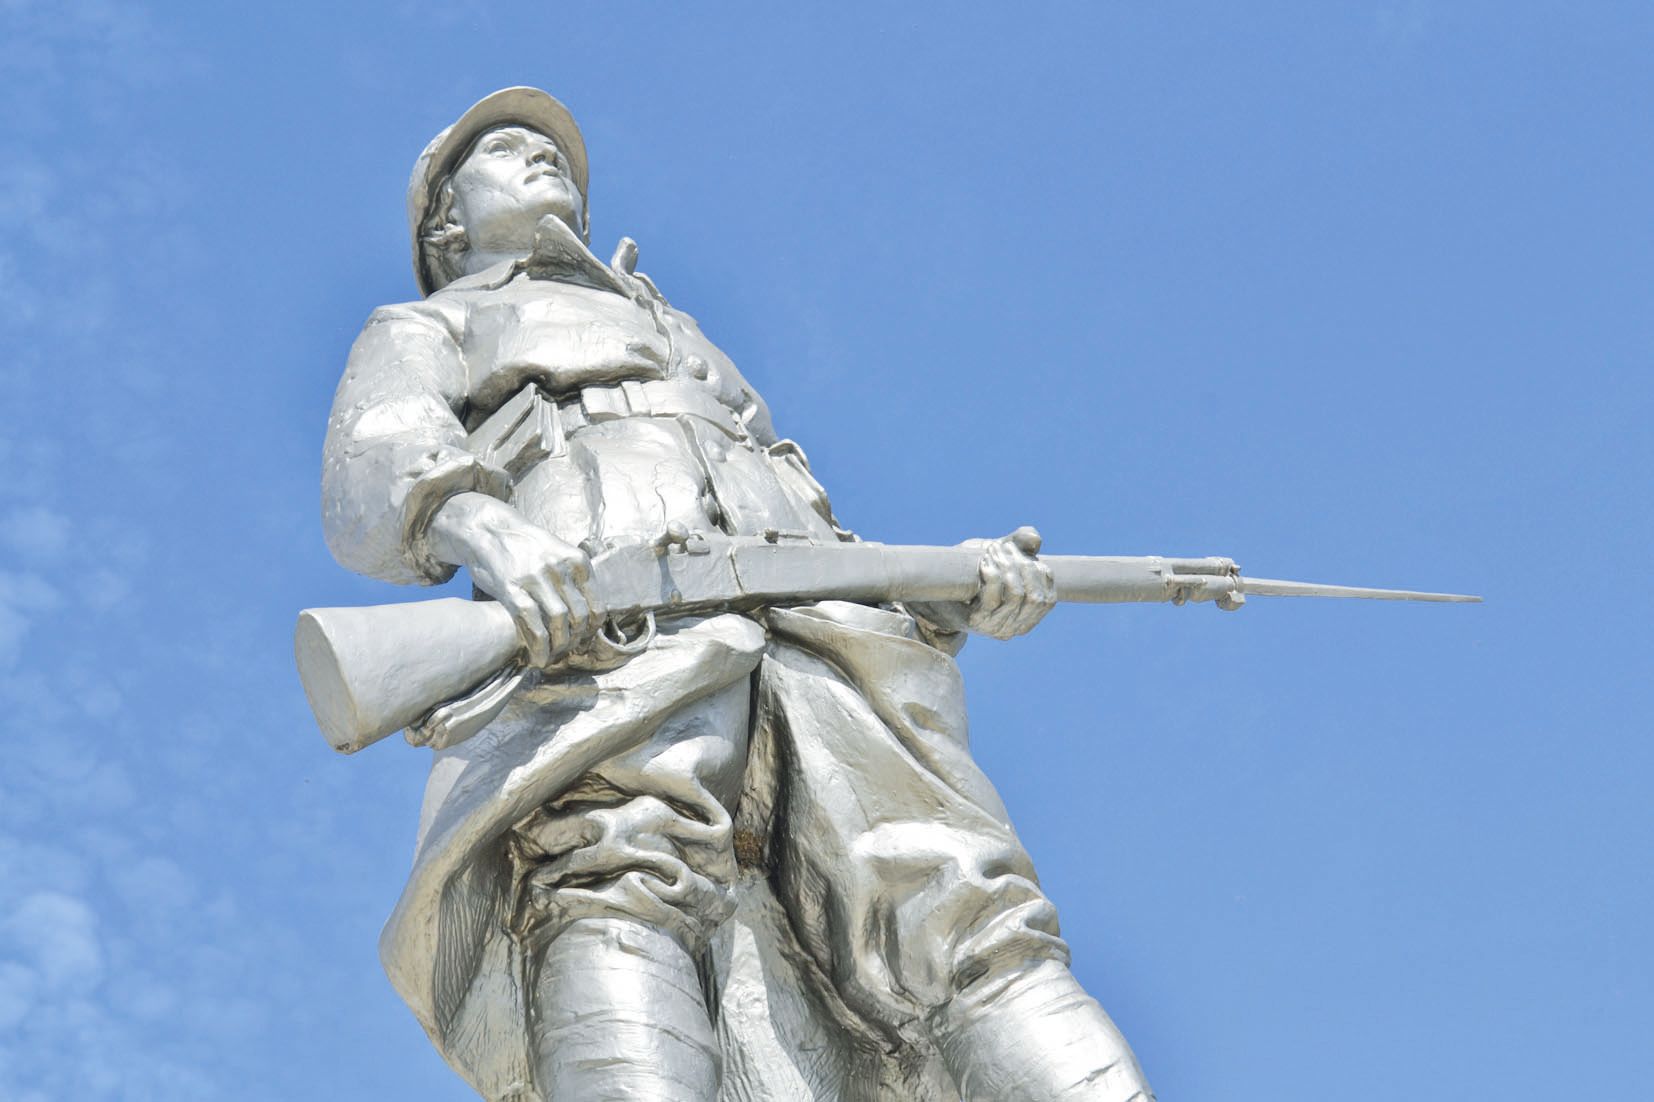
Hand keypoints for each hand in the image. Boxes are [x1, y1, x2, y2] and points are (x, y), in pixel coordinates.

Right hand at [426, 493, 603, 667]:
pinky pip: (532, 622)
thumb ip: (573, 579)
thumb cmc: (525, 547)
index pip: (596, 606)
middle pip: (579, 616)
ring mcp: (535, 577)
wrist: (488, 528)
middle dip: (575, 641)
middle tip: (567, 652)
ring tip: (552, 657)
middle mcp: (559, 568)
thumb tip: (586, 616)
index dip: (592, 631)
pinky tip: (538, 657)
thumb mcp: (558, 554)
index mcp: (576, 561)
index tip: (584, 642)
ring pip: (558, 620)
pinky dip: (539, 645)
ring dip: (558, 646)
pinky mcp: (511, 587)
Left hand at [964, 526, 1054, 638]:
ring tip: (992, 550)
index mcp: (1029, 617)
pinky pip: (992, 599)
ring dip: (1007, 567)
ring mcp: (997, 627)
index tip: (1021, 550)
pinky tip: (984, 563)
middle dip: (1023, 566)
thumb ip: (1020, 544)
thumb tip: (1035, 539)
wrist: (941, 591)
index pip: (1048, 599)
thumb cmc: (975, 572)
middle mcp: (1016, 627)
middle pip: (1035, 597)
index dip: (1040, 572)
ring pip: (1016, 596)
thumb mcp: (1001, 554)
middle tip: (1003, 546)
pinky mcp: (977, 622)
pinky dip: (992, 576)